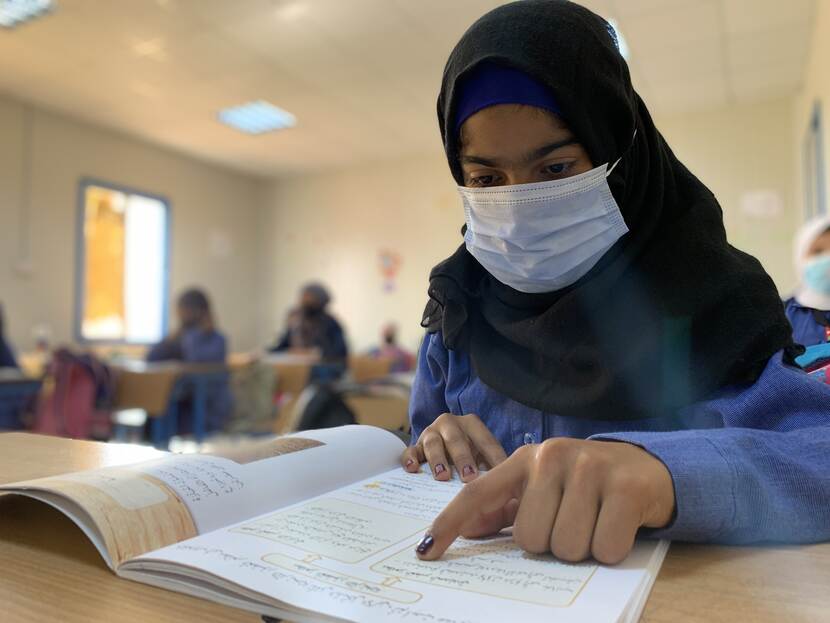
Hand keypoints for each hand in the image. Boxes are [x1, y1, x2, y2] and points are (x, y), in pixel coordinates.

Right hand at [401, 413, 507, 482]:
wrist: (443, 444)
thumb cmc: (470, 453)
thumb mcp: (483, 455)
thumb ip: (494, 467)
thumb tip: (512, 491)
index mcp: (472, 424)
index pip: (485, 440)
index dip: (492, 457)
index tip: (498, 474)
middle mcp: (450, 423)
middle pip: (456, 440)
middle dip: (463, 459)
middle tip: (469, 478)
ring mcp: (431, 433)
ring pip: (432, 443)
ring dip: (438, 460)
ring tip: (442, 476)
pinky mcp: (415, 445)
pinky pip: (410, 451)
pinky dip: (410, 459)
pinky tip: (413, 469)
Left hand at [415, 438, 674, 563]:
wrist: (645, 468)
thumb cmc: (584, 483)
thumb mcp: (542, 486)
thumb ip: (506, 506)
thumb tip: (470, 528)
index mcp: (525, 459)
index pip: (477, 493)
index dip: (450, 522)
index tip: (426, 551)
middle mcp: (552, 456)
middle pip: (530, 538)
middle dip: (552, 543)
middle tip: (572, 522)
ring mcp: (590, 468)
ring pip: (566, 547)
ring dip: (582, 548)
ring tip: (595, 521)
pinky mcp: (625, 488)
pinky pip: (604, 548)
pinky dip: (611, 549)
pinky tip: (618, 524)